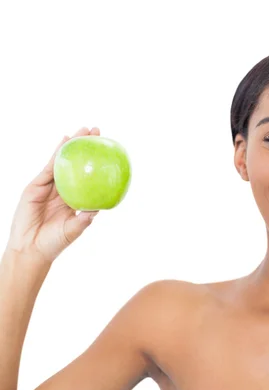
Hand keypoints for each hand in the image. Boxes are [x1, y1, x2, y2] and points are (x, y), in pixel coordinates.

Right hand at [5, 127, 100, 263]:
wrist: (30, 249)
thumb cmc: (54, 243)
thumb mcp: (74, 229)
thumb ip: (85, 218)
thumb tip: (101, 207)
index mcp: (75, 200)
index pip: (88, 177)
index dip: (96, 163)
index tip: (109, 150)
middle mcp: (64, 191)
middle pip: (77, 164)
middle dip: (86, 147)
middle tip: (98, 131)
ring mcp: (49, 187)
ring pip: (63, 161)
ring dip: (73, 144)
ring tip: (83, 129)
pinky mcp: (36, 186)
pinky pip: (49, 167)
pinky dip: (57, 153)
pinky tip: (65, 141)